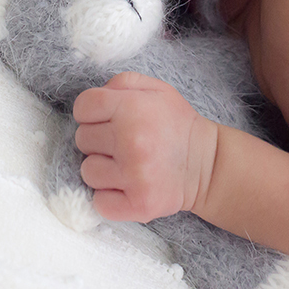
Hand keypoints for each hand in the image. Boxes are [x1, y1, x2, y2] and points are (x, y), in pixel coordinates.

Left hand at [72, 72, 218, 222]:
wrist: (207, 163)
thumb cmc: (175, 124)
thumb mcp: (155, 89)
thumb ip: (120, 83)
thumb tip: (91, 102)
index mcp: (132, 108)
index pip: (83, 106)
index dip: (91, 112)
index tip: (107, 119)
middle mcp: (131, 141)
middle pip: (82, 139)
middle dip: (99, 139)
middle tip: (124, 142)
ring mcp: (134, 176)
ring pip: (88, 171)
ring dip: (103, 169)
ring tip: (126, 164)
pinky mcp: (138, 205)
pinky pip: (99, 202)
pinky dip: (110, 197)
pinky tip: (127, 186)